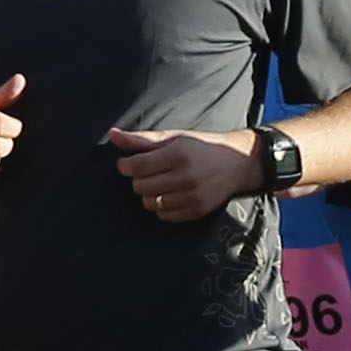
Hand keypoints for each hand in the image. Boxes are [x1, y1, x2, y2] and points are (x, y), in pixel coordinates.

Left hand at [106, 125, 264, 221]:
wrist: (237, 163)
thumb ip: (142, 139)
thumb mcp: (174, 138)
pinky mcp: (197, 211)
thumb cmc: (201, 147)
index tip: (126, 163)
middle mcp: (185, 176)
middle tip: (149, 171)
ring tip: (161, 182)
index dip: (126, 166)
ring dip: (149, 193)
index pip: (136, 167)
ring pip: (150, 203)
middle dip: (139, 179)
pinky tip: (170, 194)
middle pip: (140, 186)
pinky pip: (163, 215)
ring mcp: (192, 196)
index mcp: (178, 154)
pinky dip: (161, 206)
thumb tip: (113, 135)